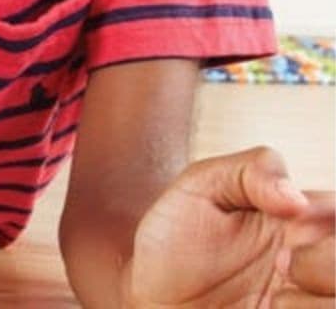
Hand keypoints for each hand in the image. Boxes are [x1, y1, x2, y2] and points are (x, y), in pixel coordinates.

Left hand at [125, 146, 332, 307]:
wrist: (150, 299)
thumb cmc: (176, 237)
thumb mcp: (201, 186)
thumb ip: (250, 171)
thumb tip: (298, 198)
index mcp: (302, 218)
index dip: (327, 216)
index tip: (294, 219)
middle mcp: (316, 261)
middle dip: (329, 263)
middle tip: (282, 264)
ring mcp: (307, 299)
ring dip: (321, 301)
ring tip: (275, 300)